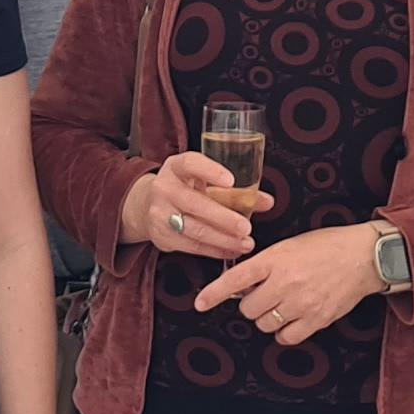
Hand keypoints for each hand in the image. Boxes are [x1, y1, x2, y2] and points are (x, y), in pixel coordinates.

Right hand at [121, 146, 266, 261]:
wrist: (146, 206)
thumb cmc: (184, 189)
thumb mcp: (203, 182)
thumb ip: (235, 191)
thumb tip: (267, 202)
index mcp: (176, 167)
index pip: (190, 164)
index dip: (210, 171)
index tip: (231, 181)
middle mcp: (164, 188)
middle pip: (194, 203)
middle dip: (222, 218)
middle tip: (245, 227)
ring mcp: (160, 213)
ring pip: (194, 229)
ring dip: (223, 239)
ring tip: (245, 242)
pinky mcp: (162, 236)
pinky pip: (191, 245)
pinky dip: (214, 250)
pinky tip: (231, 250)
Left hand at [195, 224, 386, 344]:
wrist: (364, 256)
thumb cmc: (326, 247)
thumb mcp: (289, 246)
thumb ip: (265, 265)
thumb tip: (242, 286)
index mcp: (275, 259)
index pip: (235, 279)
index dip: (213, 293)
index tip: (200, 304)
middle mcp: (285, 282)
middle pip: (248, 309)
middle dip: (252, 304)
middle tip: (265, 295)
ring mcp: (301, 303)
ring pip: (265, 324)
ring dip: (268, 318)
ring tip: (282, 304)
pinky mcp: (316, 319)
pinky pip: (286, 337)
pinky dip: (285, 332)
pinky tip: (292, 318)